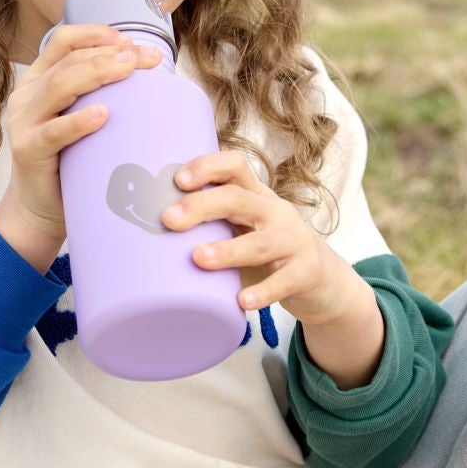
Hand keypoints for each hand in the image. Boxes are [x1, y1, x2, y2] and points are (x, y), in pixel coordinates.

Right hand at [1, 24, 161, 239]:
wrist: (38, 212)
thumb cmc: (68, 164)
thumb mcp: (81, 121)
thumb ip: (99, 96)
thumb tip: (151, 77)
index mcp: (39, 81)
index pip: (64, 42)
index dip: (96, 34)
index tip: (130, 40)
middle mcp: (27, 95)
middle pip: (69, 61)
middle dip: (109, 54)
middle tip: (144, 57)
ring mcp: (24, 122)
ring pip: (60, 86)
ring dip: (97, 73)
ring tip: (128, 70)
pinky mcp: (29, 150)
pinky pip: (55, 131)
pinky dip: (79, 121)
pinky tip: (102, 115)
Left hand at [163, 150, 355, 324]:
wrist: (322, 281)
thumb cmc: (267, 253)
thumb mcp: (243, 230)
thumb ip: (210, 226)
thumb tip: (144, 236)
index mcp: (257, 196)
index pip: (234, 167)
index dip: (207, 167)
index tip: (178, 180)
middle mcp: (276, 212)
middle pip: (239, 199)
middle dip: (202, 206)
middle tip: (169, 220)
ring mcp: (294, 241)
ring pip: (261, 242)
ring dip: (228, 250)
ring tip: (199, 258)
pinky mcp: (306, 272)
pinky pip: (284, 281)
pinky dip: (263, 292)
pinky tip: (242, 301)